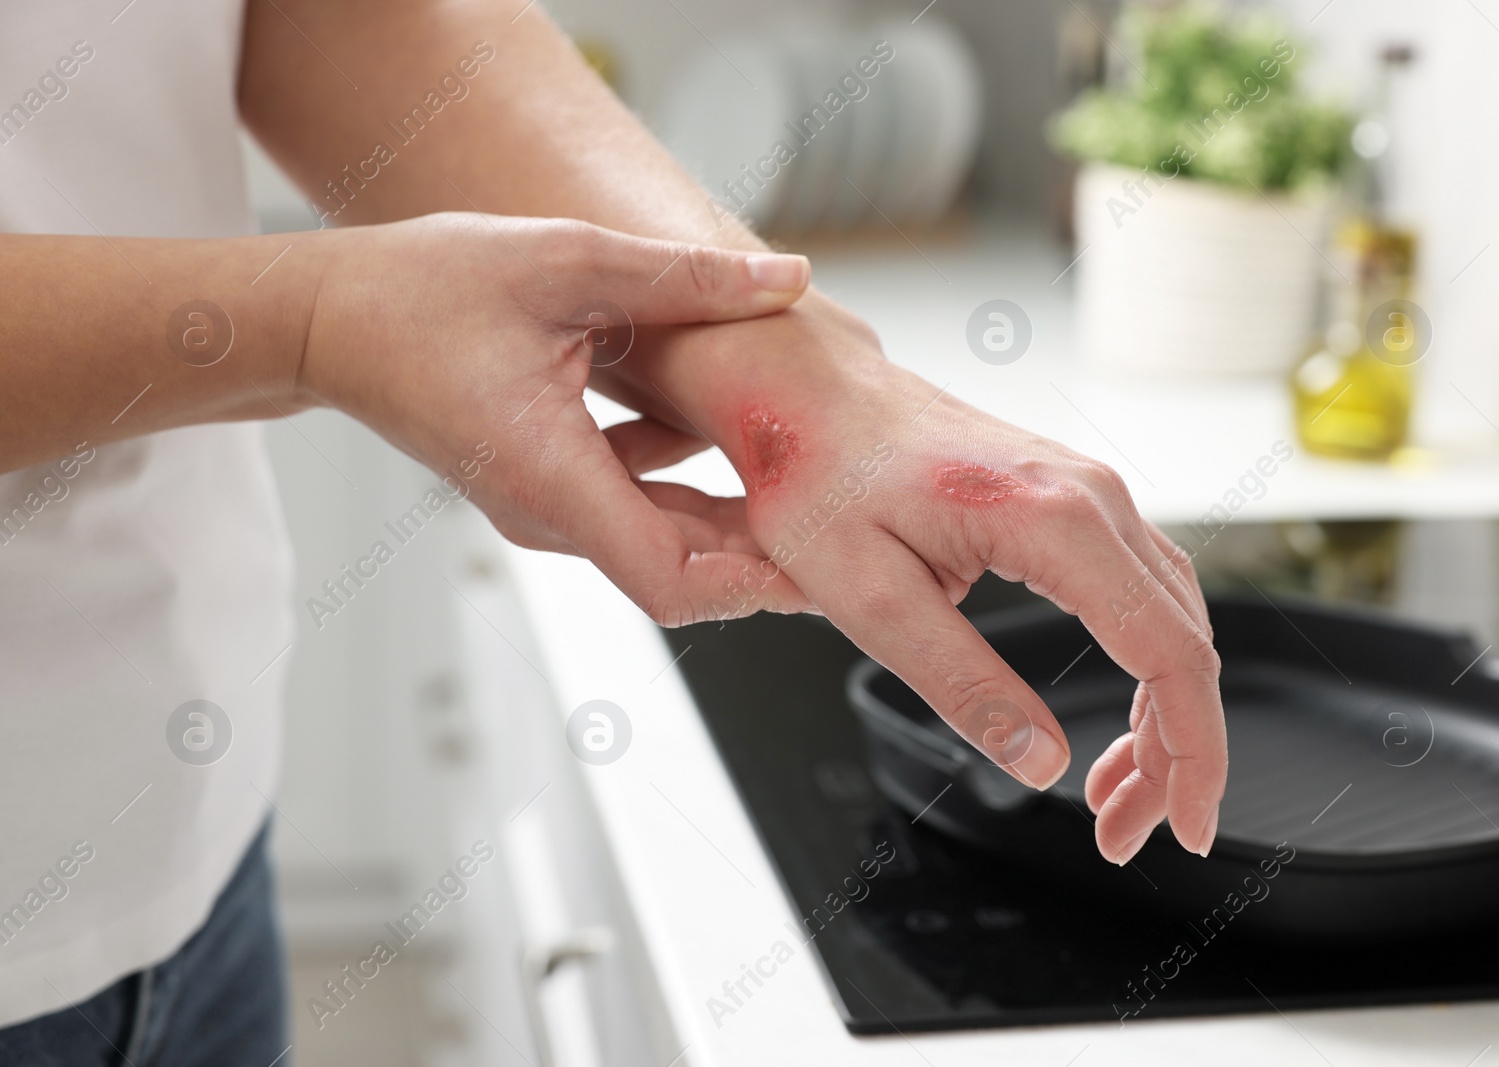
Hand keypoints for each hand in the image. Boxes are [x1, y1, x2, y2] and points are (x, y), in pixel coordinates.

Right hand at [299, 212, 819, 617]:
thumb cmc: (420, 290)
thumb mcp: (563, 261)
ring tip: (812, 479)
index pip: (671, 578)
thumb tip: (787, 279)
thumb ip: (684, 277)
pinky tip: (731, 434)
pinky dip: (693, 488)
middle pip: (684, 571)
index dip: (755, 585)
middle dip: (768, 555)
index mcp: (551, 476)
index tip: (823, 565)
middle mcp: (549, 513)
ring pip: (666, 541)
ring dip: (738, 520)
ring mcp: (545, 508)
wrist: (330, 320)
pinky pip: (638, 507)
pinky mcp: (545, 488)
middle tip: (849, 521)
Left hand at [623, 296, 1226, 864]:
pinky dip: (1144, 661)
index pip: (1168, 655)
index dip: (1191, 753)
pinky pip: (1140, 589)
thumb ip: (964, 685)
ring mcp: (1086, 489)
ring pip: (1172, 617)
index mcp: (1052, 520)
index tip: (1183, 825)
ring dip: (1162, 712)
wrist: (807, 394)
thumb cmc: (821, 478)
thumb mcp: (872, 600)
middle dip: (1177, 751)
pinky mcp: (1069, 496)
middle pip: (1186, 642)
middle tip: (1131, 831)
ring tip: (1118, 791)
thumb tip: (1040, 764)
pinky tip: (1112, 714)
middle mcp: (1090, 495)